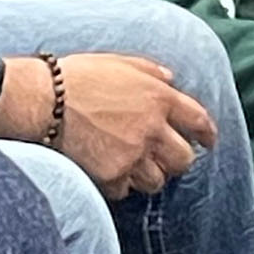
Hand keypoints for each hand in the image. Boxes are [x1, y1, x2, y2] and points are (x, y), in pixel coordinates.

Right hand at [59, 53, 216, 196]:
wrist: (45, 99)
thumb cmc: (79, 76)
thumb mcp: (121, 63)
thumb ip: (151, 73)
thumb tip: (170, 79)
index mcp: (159, 98)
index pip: (198, 121)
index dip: (207, 134)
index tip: (208, 142)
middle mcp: (152, 129)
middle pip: (184, 160)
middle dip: (177, 160)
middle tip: (164, 157)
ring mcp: (133, 154)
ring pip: (157, 181)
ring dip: (149, 175)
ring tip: (132, 164)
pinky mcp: (112, 175)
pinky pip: (126, 190)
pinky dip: (120, 184)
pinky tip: (108, 170)